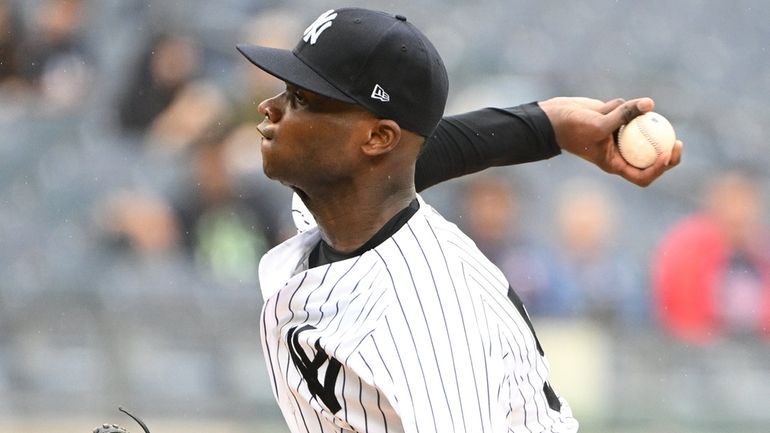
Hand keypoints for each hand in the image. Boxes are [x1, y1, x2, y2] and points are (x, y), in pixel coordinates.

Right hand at [538, 97, 682, 186]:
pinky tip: (606, 107)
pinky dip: (624, 106)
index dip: (660, 169)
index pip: (643, 175)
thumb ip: (624, 114)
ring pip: (641, 129)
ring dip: (638, 119)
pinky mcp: (616, 121)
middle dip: (667, 151)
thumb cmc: (571, 127)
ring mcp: (619, 137)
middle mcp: (620, 153)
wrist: (554, 117)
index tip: (667, 153)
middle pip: (651, 158)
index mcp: (615, 163)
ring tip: (625, 111)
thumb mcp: (597, 124)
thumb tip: (650, 103)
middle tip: (678, 141)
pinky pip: (630, 112)